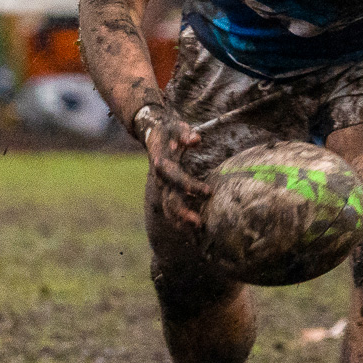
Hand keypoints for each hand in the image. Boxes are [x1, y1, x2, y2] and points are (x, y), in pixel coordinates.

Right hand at [137, 104, 211, 228]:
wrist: (154, 136)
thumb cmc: (170, 131)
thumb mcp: (177, 128)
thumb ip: (186, 134)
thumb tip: (196, 139)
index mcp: (162, 163)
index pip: (177, 178)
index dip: (191, 186)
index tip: (208, 192)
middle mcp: (161, 179)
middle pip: (170, 200)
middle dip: (183, 213)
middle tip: (198, 223)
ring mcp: (163, 188)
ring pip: (169, 209)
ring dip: (181, 222)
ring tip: (196, 234)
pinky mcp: (167, 192)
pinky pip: (171, 210)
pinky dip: (180, 222)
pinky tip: (191, 234)